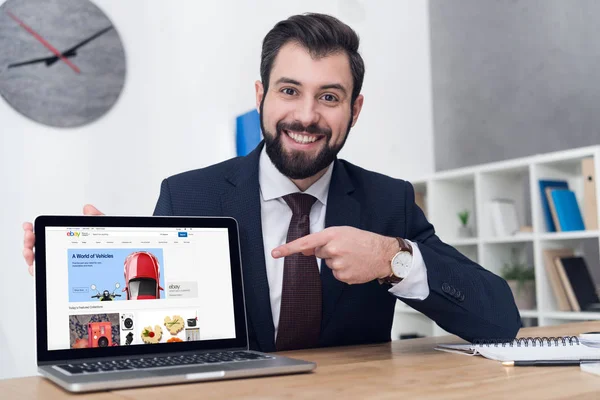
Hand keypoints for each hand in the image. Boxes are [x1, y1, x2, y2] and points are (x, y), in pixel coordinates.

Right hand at [23, 204, 103, 275]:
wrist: (120, 271)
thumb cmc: (110, 252)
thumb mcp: (104, 233)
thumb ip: (96, 220)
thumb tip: (88, 209)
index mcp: (69, 243)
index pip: (47, 236)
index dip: (35, 231)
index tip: (30, 226)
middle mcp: (61, 256)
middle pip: (39, 249)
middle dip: (30, 241)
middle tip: (30, 236)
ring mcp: (60, 268)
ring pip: (38, 262)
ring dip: (29, 255)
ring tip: (29, 250)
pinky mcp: (61, 281)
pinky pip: (45, 277)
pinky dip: (36, 271)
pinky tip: (35, 266)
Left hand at [271, 226, 397, 284]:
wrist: (383, 254)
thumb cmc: (363, 240)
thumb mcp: (342, 233)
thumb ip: (322, 241)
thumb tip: (304, 250)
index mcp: (332, 235)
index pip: (305, 242)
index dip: (288, 249)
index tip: (275, 253)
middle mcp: (333, 249)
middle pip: (319, 253)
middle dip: (328, 251)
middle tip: (346, 248)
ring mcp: (338, 264)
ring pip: (328, 265)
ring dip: (337, 261)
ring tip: (352, 256)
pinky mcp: (343, 276)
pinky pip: (336, 274)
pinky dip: (343, 270)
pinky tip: (354, 265)